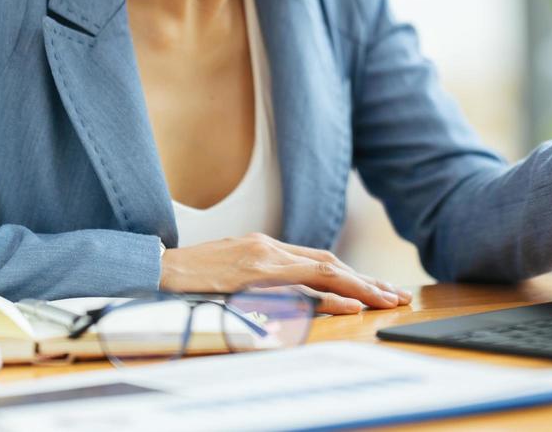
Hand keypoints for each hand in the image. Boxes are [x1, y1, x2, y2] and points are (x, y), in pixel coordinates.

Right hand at [158, 232, 412, 314]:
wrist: (153, 270)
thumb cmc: (190, 277)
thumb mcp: (232, 271)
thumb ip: (261, 277)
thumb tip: (291, 294)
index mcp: (266, 248)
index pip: (321, 260)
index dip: (353, 276)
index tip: (380, 289)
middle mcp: (269, 249)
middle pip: (330, 263)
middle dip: (367, 281)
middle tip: (397, 295)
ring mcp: (261, 262)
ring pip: (322, 271)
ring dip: (358, 288)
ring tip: (385, 300)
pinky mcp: (250, 278)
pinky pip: (296, 288)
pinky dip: (326, 296)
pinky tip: (348, 304)